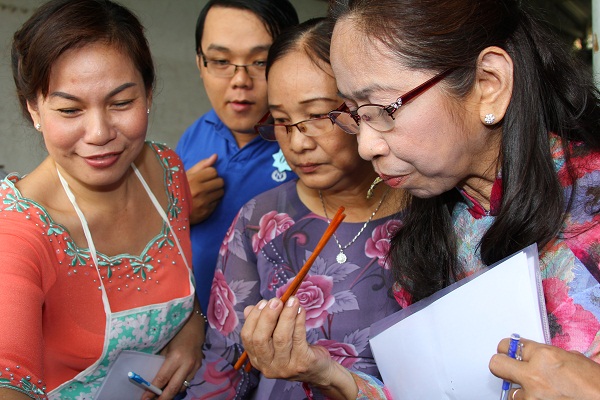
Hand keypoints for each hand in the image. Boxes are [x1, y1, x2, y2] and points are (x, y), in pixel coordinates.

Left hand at [142, 307, 204, 399]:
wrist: (195, 324)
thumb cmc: (176, 332)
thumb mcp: (164, 346)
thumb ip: (159, 362)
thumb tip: (149, 376)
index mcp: (176, 358)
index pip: (162, 379)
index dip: (152, 391)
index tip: (144, 399)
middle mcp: (186, 365)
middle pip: (173, 388)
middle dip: (162, 398)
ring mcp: (195, 367)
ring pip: (182, 387)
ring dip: (171, 393)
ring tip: (161, 396)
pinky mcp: (198, 367)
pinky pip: (188, 381)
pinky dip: (179, 385)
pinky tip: (172, 385)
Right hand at [186, 154, 223, 223]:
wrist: (172, 211)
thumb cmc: (179, 189)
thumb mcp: (186, 175)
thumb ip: (202, 165)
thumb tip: (216, 156)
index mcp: (193, 180)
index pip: (213, 171)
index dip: (211, 173)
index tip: (206, 177)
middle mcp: (199, 191)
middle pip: (220, 181)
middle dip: (216, 182)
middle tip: (209, 185)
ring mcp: (204, 202)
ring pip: (221, 192)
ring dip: (216, 191)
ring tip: (208, 193)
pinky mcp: (207, 212)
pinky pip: (218, 202)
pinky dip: (214, 201)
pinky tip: (206, 201)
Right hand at [241, 297, 356, 399]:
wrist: (318, 370)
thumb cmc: (293, 349)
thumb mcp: (274, 339)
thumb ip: (262, 324)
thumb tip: (250, 308)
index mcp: (257, 359)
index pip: (247, 337)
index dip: (253, 318)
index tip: (263, 302)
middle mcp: (268, 366)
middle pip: (261, 339)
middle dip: (268, 316)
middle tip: (277, 301)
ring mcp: (285, 367)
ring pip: (281, 338)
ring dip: (286, 315)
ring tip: (292, 300)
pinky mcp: (302, 363)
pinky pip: (298, 338)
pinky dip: (299, 320)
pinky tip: (301, 310)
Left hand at [489, 337, 599, 399]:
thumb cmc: (596, 385)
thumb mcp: (572, 360)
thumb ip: (547, 356)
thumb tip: (534, 356)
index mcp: (544, 356)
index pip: (508, 345)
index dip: (509, 349)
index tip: (509, 352)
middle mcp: (534, 375)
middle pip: (496, 364)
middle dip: (502, 365)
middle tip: (510, 367)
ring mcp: (532, 397)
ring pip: (511, 391)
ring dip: (521, 391)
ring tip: (538, 392)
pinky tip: (543, 398)